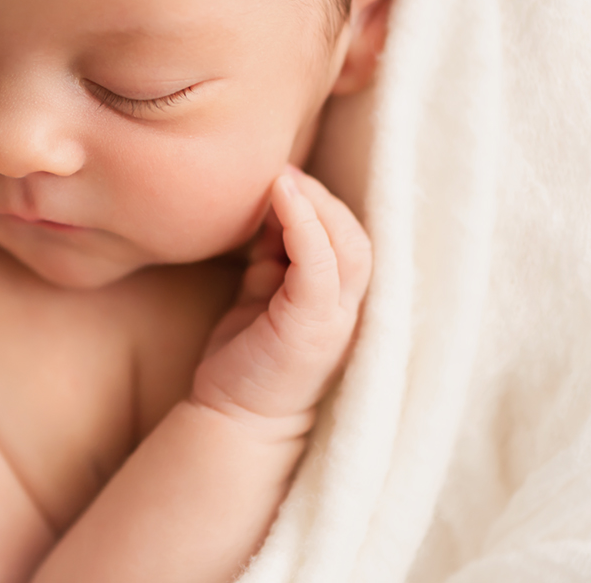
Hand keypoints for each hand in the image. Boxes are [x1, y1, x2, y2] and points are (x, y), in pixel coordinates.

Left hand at [191, 167, 369, 432]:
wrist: (235, 418)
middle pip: (355, 235)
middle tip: (283, 171)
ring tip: (283, 180)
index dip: (320, 204)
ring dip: (316, 205)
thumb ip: (272, 251)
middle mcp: (348, 308)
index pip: (346, 238)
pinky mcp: (313, 327)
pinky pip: (320, 265)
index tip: (284, 178)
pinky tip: (282, 198)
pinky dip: (305, 226)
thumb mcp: (261, 290)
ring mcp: (336, 319)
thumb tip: (270, 199)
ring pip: (347, 246)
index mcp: (337, 298)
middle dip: (322, 197)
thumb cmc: (247, 355)